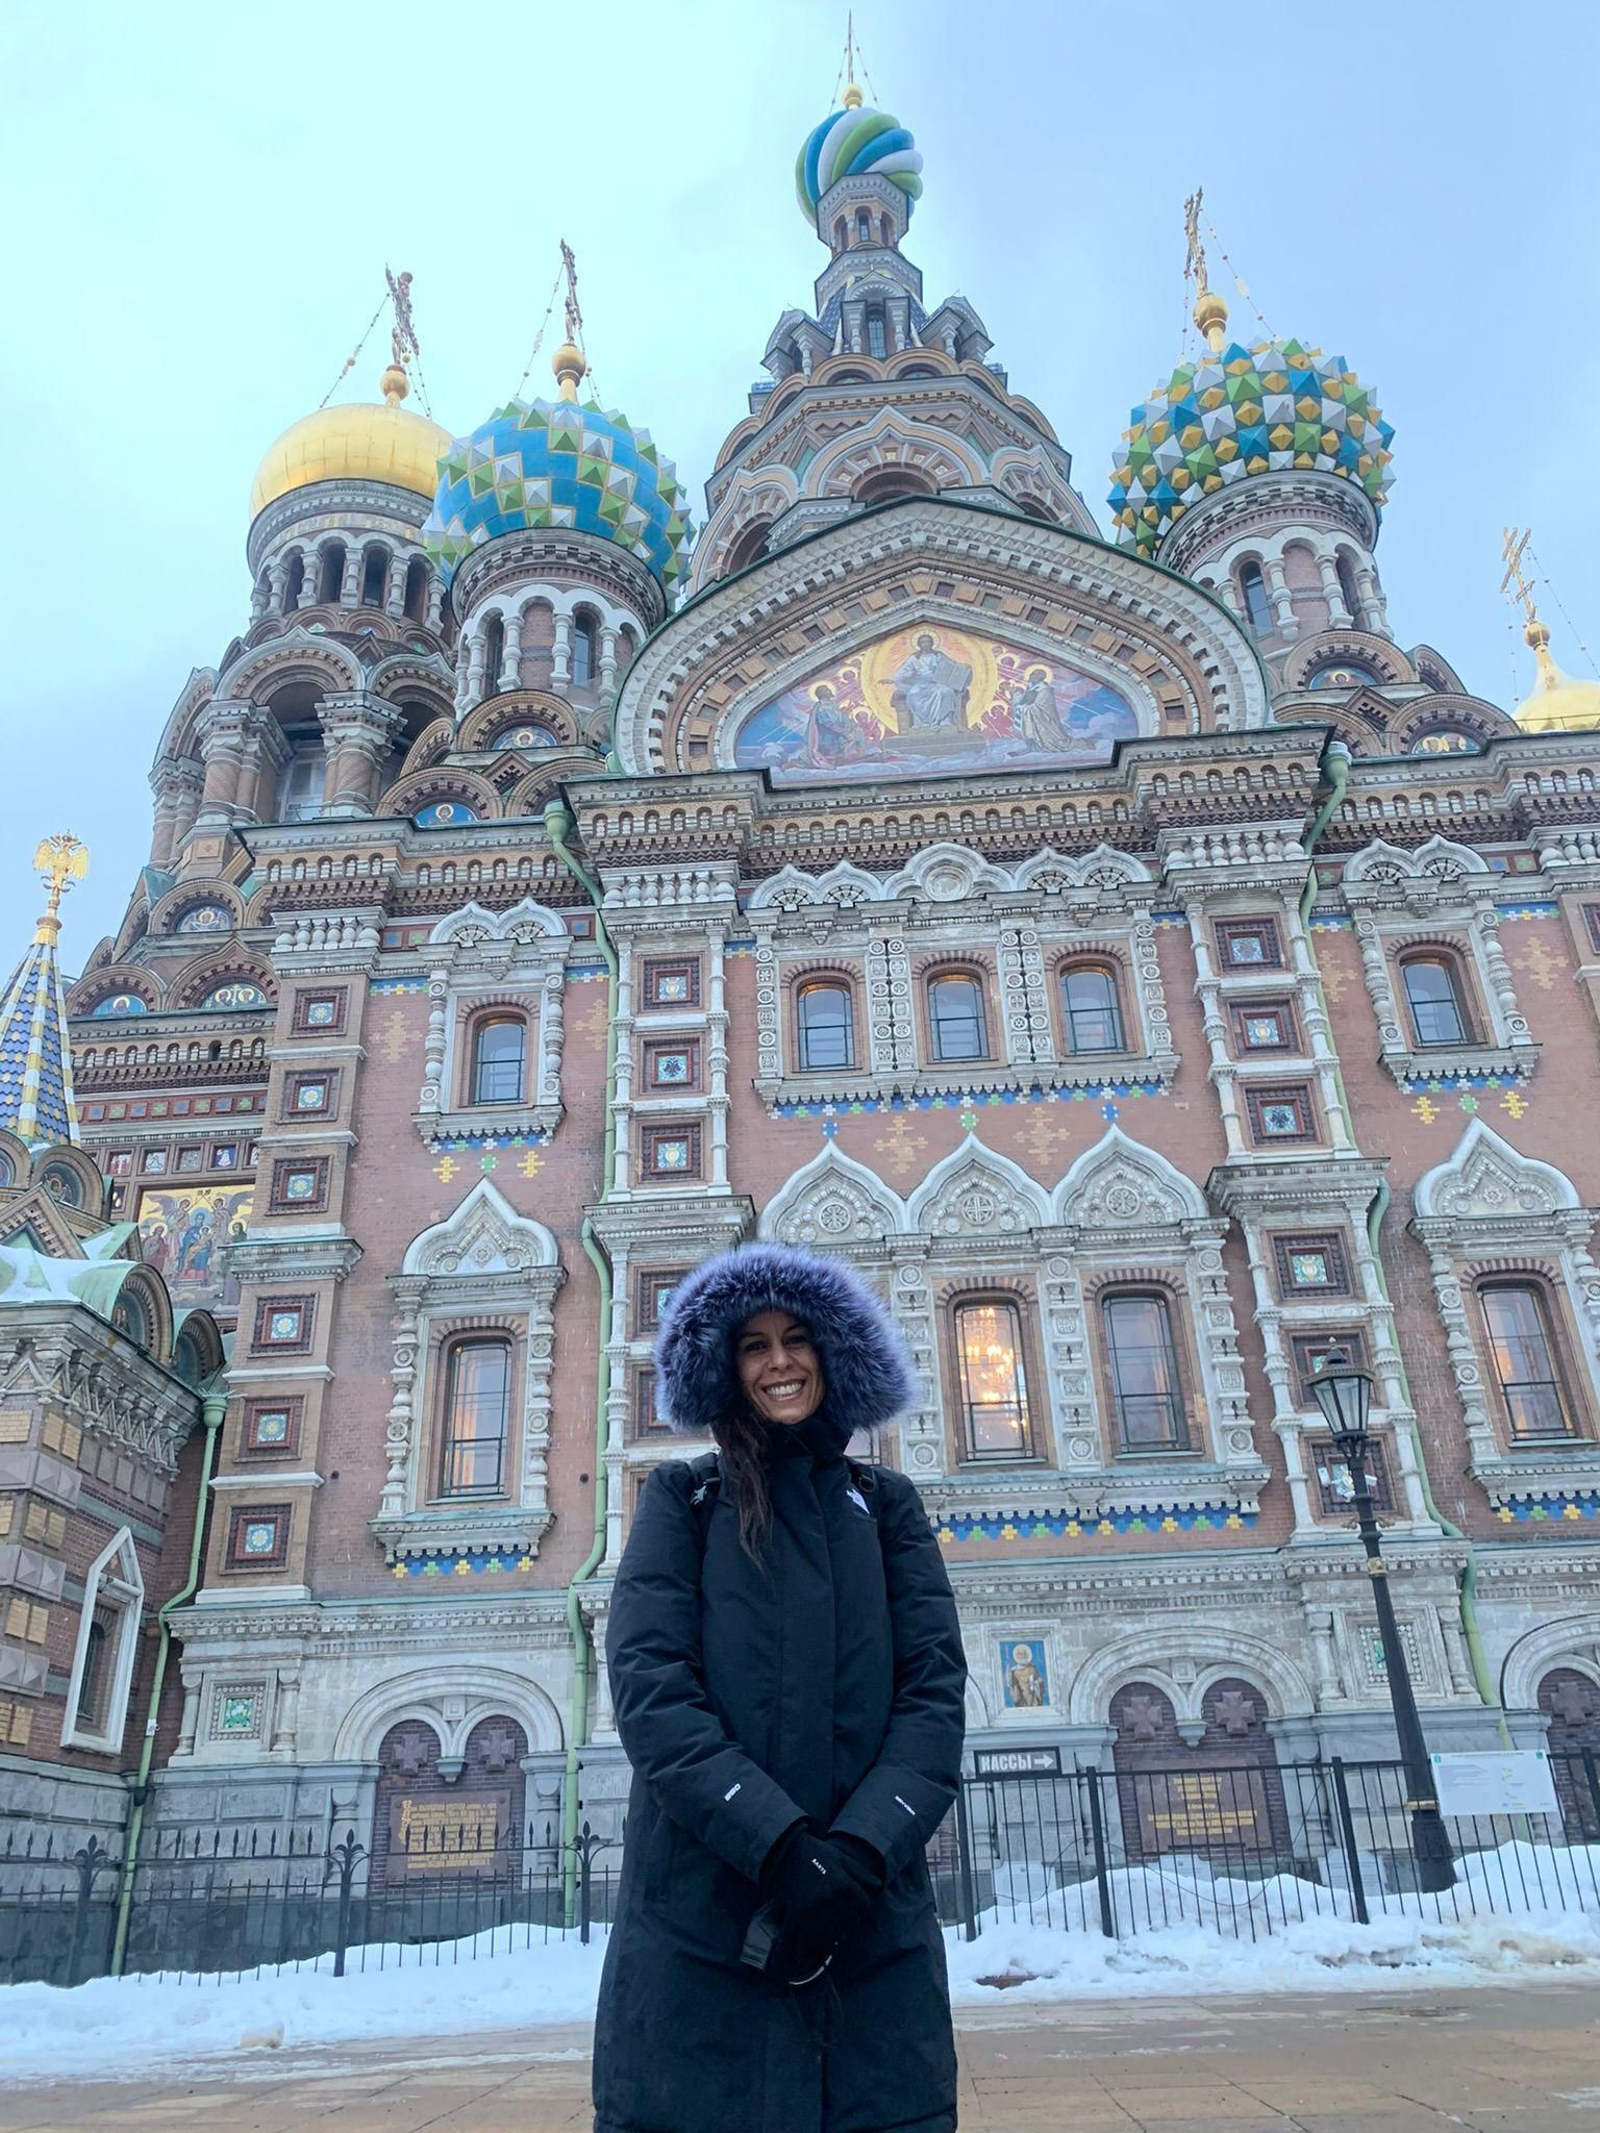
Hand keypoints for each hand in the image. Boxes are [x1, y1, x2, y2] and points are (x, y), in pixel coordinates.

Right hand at [759, 1825, 879, 1982]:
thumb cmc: (816, 1852)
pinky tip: (798, 1963)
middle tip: (843, 1919)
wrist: (785, 1848)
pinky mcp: (794, 1916)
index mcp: (844, 1885)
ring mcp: (811, 1911)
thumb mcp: (841, 1857)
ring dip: (832, 1938)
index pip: (863, 1907)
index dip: (862, 1907)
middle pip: (850, 1924)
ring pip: (830, 1936)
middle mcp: (830, 1902)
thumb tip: (879, 1886)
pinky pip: (796, 1940)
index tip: (856, 1906)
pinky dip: (796, 1953)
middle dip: (849, 1922)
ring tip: (831, 1935)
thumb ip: (861, 1873)